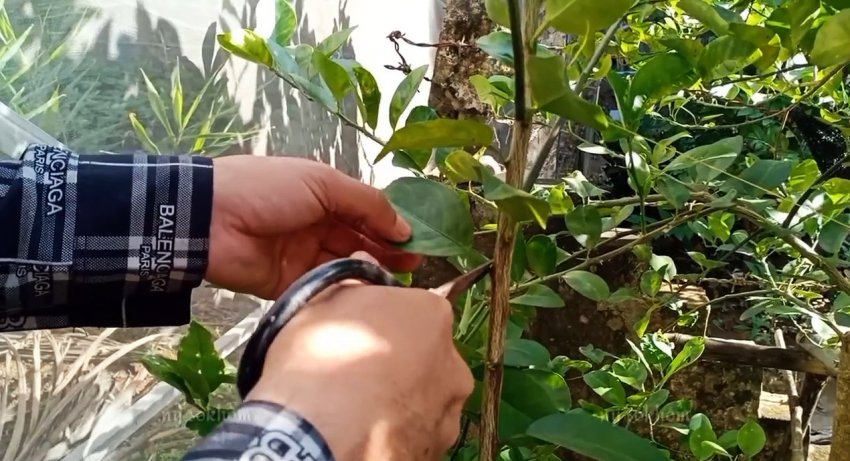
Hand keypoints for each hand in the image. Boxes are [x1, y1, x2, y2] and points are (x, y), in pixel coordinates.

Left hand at [206, 155, 421, 298]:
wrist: (210, 218)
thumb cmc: (267, 189)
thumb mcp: (323, 182)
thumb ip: (366, 203)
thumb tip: (404, 227)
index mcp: (323, 196)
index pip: (366, 213)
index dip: (392, 228)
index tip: (419, 244)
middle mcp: (316, 226)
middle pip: (359, 242)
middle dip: (388, 254)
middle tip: (417, 268)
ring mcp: (302, 257)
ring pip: (345, 267)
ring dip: (370, 274)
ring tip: (399, 284)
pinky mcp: (290, 285)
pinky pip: (323, 290)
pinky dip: (344, 293)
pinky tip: (368, 298)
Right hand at [246, 252, 473, 460]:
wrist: (320, 437)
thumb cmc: (321, 361)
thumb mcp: (322, 305)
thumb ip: (352, 282)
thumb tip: (362, 263)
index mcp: (431, 314)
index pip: (414, 309)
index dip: (384, 321)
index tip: (359, 334)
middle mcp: (453, 362)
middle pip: (427, 354)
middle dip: (402, 362)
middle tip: (360, 375)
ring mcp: (449, 411)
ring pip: (427, 398)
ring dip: (403, 399)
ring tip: (360, 410)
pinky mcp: (438, 450)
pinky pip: (417, 432)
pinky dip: (398, 432)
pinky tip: (367, 434)